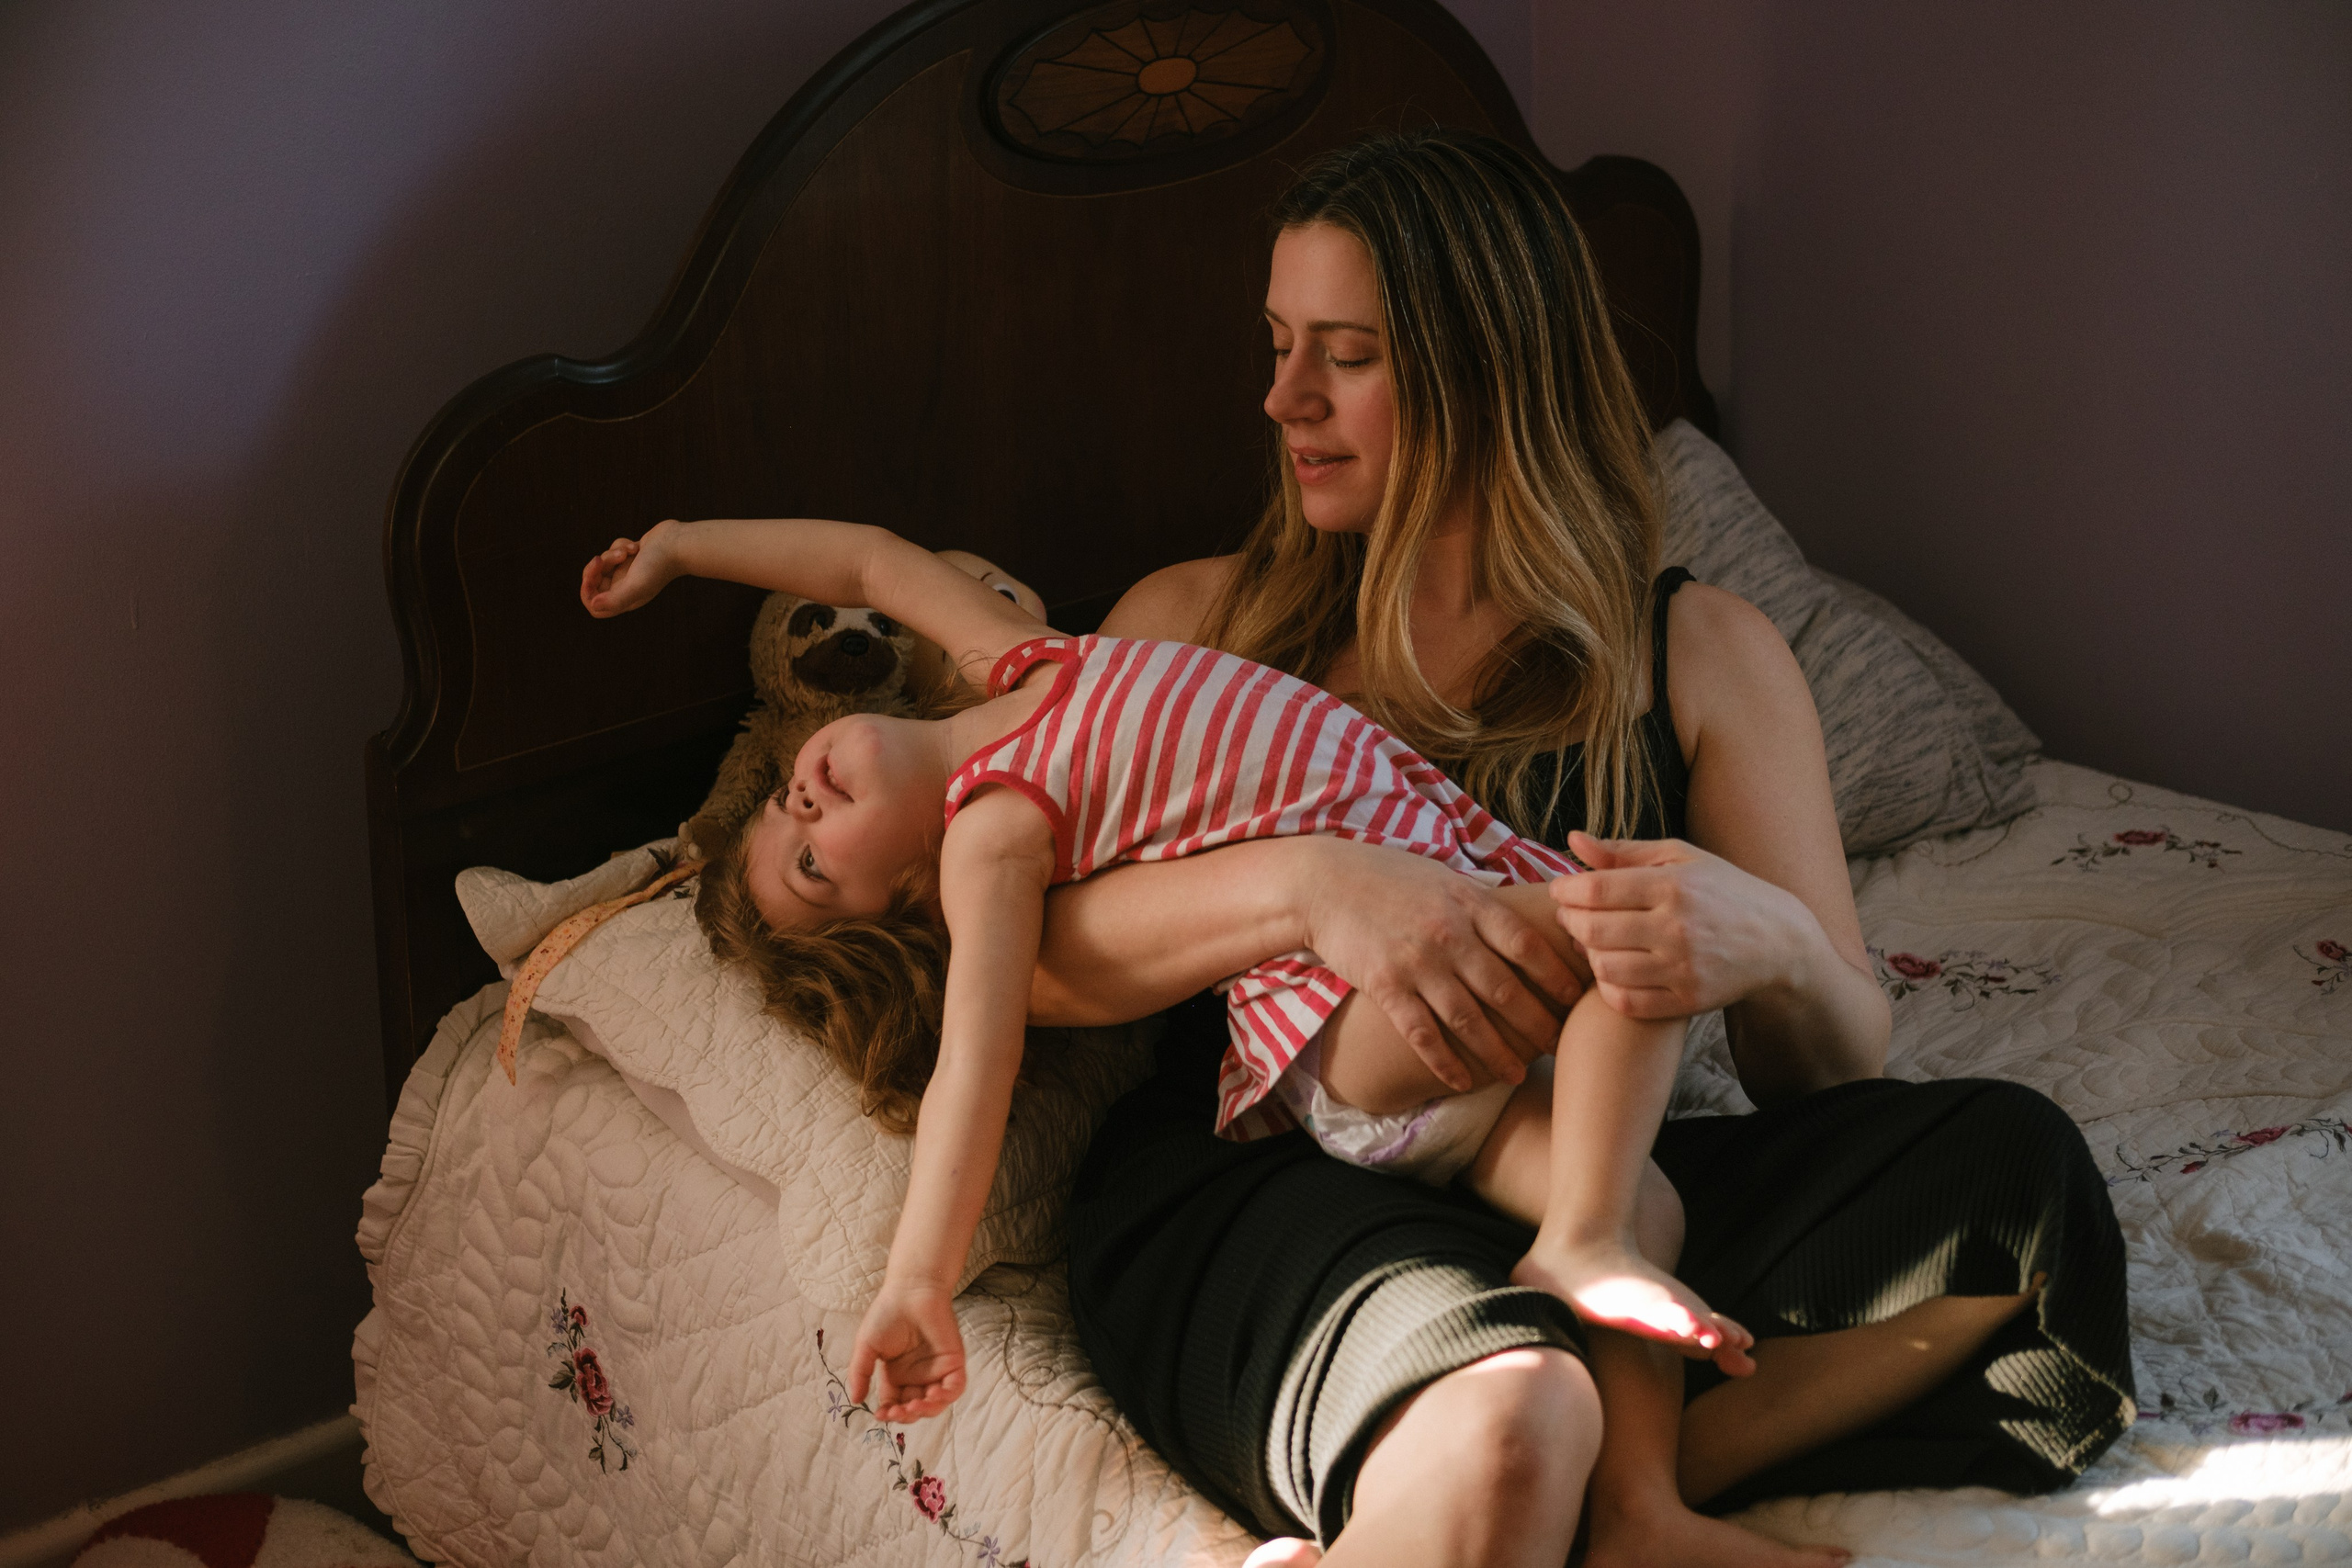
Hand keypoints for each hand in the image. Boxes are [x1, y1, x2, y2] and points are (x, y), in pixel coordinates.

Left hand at [579, 522, 685, 616]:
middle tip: (602, 558)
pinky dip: (622, 544)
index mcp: (625, 600)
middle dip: (598, 567)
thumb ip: (615, 599)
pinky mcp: (632, 555)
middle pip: (595, 582)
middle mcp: (626, 587)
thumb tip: (593, 605)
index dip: (587, 594)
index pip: (595, 606)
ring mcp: (629, 571)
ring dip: (613, 552)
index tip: (588, 579)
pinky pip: (614, 549)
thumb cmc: (659, 565)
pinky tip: (637, 546)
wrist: (679, 543)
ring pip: (604, 562)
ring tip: (631, 550)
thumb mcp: (636, 585)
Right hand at [850, 1280, 966, 1422]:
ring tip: (914, 1406)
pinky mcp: (954, 1361)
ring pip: (936, 1403)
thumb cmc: (886, 1314)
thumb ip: (860, 1373)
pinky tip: (933, 1393)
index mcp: (896, 1375)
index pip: (894, 1403)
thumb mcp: (866, 1346)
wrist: (910, 1290)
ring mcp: (936, 1370)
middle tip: (898, 1411)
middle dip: (906, 1415)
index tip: (880, 1414)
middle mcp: (917, 1376)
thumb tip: (855, 1400)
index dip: (888, 1414)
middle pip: (915, 1408)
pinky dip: (947, 1395)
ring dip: (926, 1410)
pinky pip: (955, 1386)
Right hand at [1299, 841, 1582, 1093]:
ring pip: (1469, 1019)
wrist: (1326, 882)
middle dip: (1538, 1024)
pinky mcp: (1386, 985)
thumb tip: (1530, 919)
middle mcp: (1449, 935)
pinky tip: (1463, 1082)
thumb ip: (1484, 905)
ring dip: (1498, 1053)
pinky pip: (1422, 1034)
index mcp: (1470, 904)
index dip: (1557, 976)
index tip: (1578, 999)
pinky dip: (1446, 1062)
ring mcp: (1417, 962)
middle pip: (1506, 989)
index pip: (1527, 945)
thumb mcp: (1445, 878)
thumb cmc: (1391, 877)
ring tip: (1519, 1075)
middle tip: (1559, 1048)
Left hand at [1550, 832, 1813, 1018]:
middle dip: (1569, 921)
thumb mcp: (1681, 858)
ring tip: (1590, 940)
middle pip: (1593, 930)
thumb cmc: (1723, 891)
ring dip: (1586, 954)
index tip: (1559, 890)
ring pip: (1604, 967)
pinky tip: (1611, 969)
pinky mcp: (1688, 1001)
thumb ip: (1624, 852)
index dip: (1566, 890)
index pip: (1597, 889)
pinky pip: (1625, 1001)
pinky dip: (1607, 987)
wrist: (1779, 942)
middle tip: (1569, 916)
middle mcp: (1678, 928)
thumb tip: (1572, 840)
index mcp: (1675, 886)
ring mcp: (1683, 969)